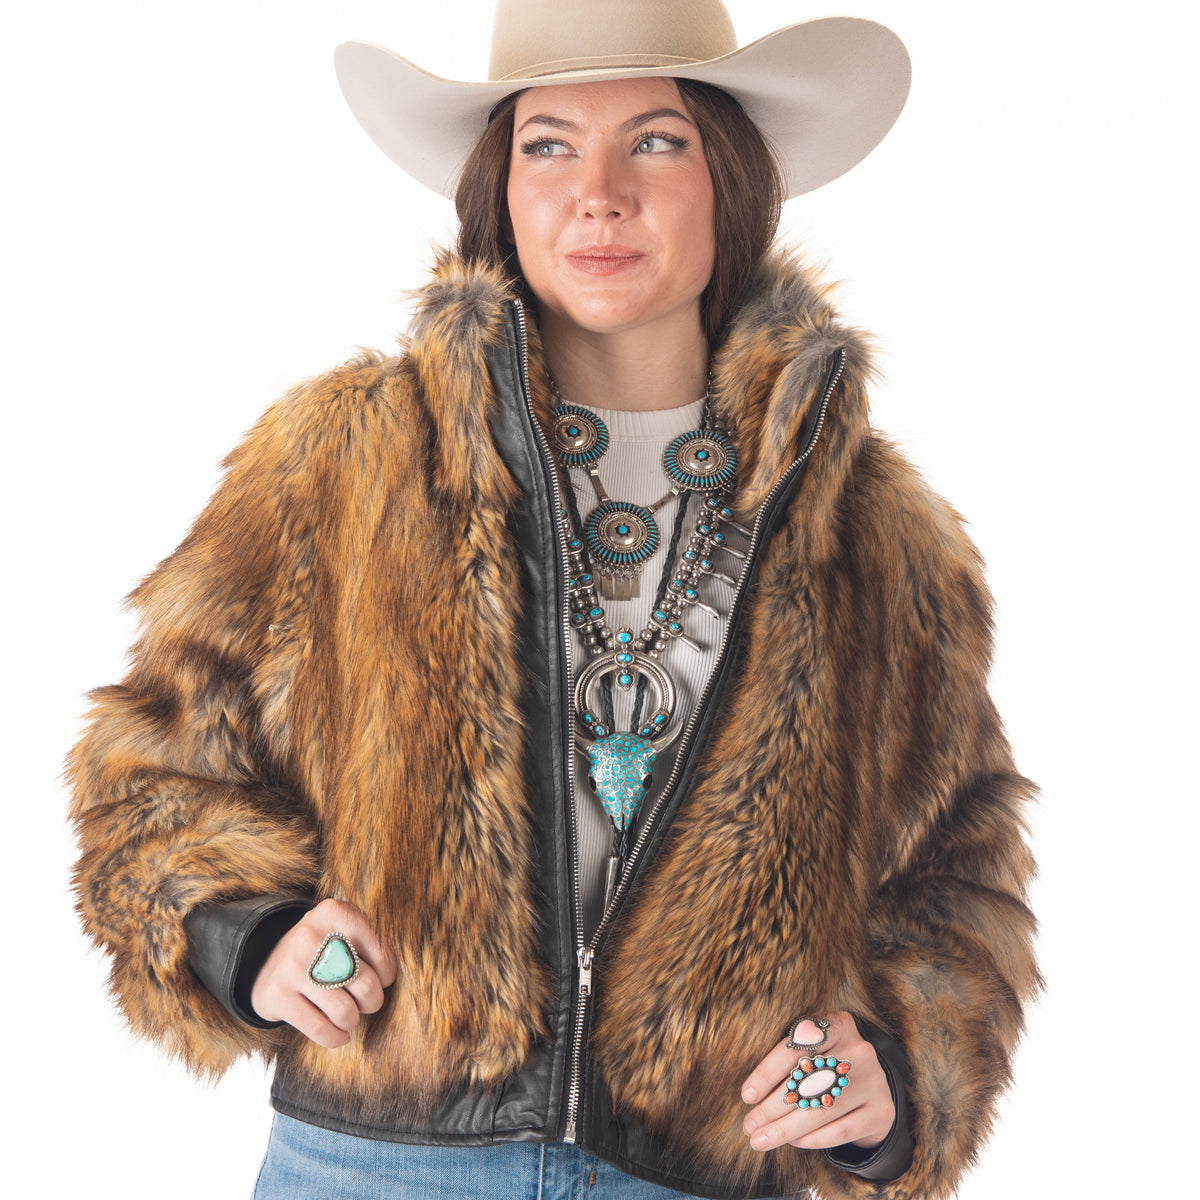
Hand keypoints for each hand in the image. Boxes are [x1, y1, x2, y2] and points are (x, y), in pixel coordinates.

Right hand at [250, 898, 397, 1048]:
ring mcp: (290, 966)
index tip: (379, 980)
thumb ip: (372, 944)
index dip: (386, 976)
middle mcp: (310, 935)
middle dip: (372, 1002)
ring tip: (348, 1016)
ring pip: (345, 1011)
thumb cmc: (322, 951)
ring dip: (352, 1020)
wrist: (268, 965)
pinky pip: (320, 1029)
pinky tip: (338, 1035)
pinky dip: (335, 1038)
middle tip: (365, 1002)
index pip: (382, 954)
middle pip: (365, 984)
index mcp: (334, 912)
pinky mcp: (276, 995)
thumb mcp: (344, 932)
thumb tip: (391, 980)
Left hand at [741, 1012, 893, 1152]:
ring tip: (760, 1140)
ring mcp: (874, 1082)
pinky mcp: (882, 1111)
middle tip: (748, 1126)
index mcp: (838, 1025)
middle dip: (771, 1108)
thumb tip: (750, 1093)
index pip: (796, 1048)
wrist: (875, 1086)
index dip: (767, 1073)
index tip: (746, 1096)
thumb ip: (790, 1060)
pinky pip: (840, 1130)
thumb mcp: (816, 1050)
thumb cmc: (831, 1065)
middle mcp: (859, 1051)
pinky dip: (812, 1139)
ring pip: (821, 1110)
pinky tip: (793, 1142)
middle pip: (807, 1083)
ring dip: (785, 1129)